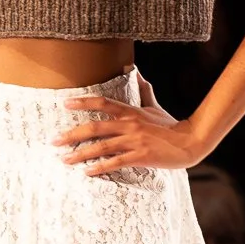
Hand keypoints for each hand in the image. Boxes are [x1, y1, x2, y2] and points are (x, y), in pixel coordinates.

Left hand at [54, 77, 208, 175]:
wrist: (190, 142)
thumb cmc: (170, 126)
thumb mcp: (155, 107)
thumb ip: (143, 91)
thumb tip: (136, 71)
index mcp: (131, 112)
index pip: (102, 103)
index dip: (83, 102)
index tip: (65, 104)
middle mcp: (129, 125)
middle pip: (94, 127)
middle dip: (72, 134)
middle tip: (54, 140)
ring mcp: (134, 141)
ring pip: (101, 147)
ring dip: (80, 154)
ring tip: (64, 159)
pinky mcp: (141, 157)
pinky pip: (116, 162)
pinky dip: (100, 167)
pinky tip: (87, 172)